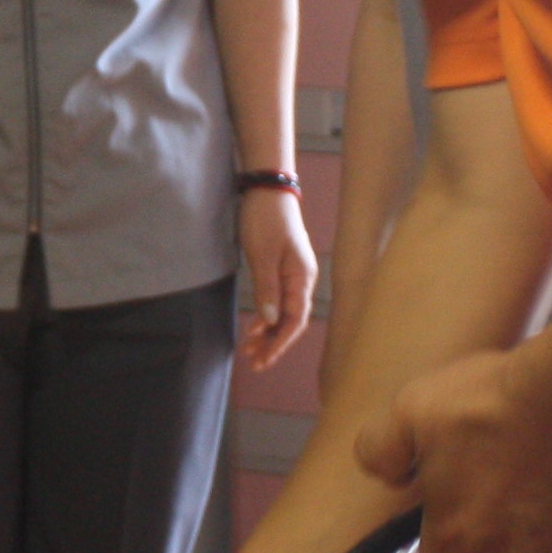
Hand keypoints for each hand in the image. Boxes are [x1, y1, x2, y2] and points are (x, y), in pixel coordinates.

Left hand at [235, 190, 317, 371]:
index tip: (264, 360)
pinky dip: (266, 316)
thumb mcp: (263, 255)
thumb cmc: (266, 219)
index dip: (280, 343)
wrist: (268, 190)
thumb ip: (267, 289)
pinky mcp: (282, 269)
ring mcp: (293, 275)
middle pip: (291, 321)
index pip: (295, 320)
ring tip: (249, 350)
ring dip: (268, 333)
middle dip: (273, 343)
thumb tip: (270, 322)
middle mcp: (302, 280)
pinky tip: (254, 328)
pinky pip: (277, 300)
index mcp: (302, 278)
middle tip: (253, 362)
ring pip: (283, 313)